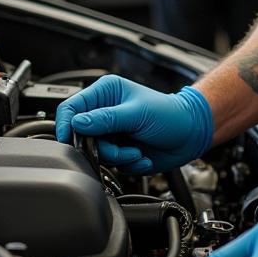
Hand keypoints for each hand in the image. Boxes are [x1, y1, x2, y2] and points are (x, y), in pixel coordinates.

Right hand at [54, 76, 212, 173]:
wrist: (190, 134)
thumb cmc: (170, 114)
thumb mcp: (137, 114)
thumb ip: (106, 119)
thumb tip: (78, 123)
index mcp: (106, 92)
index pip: (72, 107)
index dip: (67, 124)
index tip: (71, 139)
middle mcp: (105, 112)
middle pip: (82, 135)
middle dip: (103, 147)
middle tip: (123, 147)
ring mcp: (111, 133)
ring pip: (95, 153)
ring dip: (118, 157)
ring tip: (137, 151)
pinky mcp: (118, 150)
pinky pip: (110, 164)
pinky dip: (127, 164)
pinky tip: (142, 155)